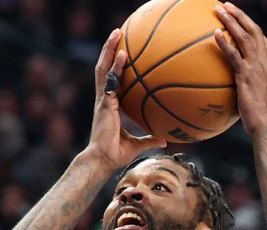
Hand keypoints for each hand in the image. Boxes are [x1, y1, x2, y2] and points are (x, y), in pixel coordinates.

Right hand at [82, 29, 165, 172]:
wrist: (102, 160)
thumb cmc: (115, 155)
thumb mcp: (137, 145)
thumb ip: (149, 140)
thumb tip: (165, 141)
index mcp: (109, 106)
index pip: (110, 80)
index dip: (114, 65)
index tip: (121, 52)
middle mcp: (104, 99)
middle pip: (104, 68)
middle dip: (109, 50)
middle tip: (118, 33)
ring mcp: (102, 100)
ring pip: (103, 68)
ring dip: (109, 50)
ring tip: (117, 33)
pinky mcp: (104, 103)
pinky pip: (110, 79)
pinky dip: (116, 65)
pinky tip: (124, 53)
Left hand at [214, 2, 266, 135]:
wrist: (264, 124)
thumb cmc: (257, 117)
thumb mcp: (254, 97)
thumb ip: (246, 86)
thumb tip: (232, 88)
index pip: (262, 39)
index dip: (251, 26)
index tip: (239, 17)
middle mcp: (264, 62)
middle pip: (254, 30)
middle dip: (240, 15)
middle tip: (226, 5)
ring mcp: (256, 67)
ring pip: (245, 36)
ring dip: (231, 20)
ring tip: (219, 9)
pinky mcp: (246, 76)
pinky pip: (234, 55)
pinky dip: (224, 43)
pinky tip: (214, 34)